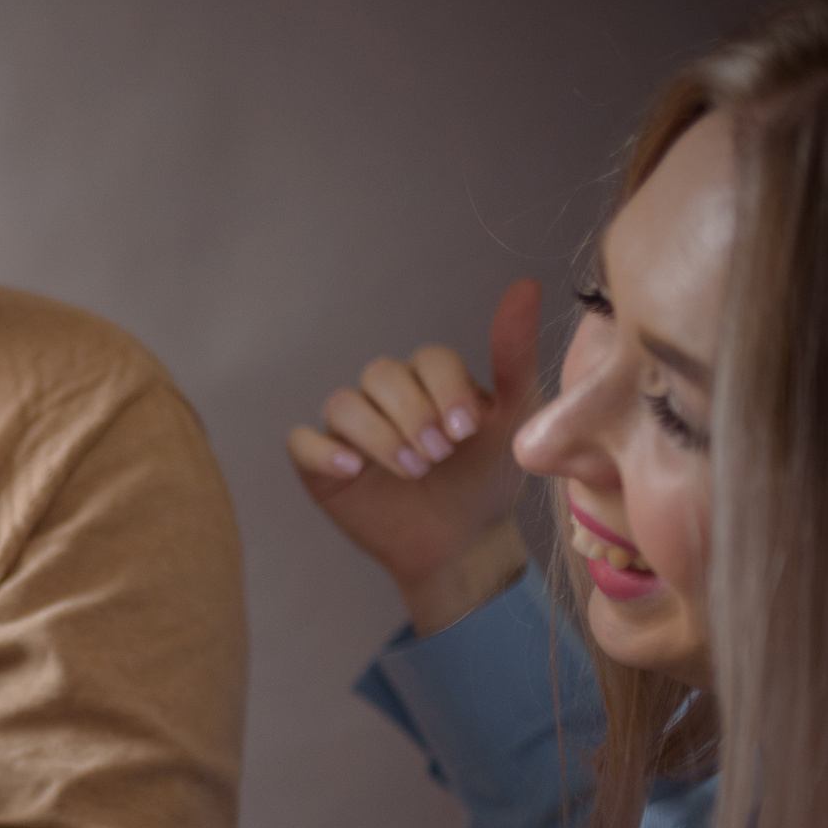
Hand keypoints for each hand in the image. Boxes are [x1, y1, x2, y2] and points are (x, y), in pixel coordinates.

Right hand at [286, 278, 541, 634]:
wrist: (462, 543)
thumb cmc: (486, 480)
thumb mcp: (512, 417)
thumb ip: (513, 354)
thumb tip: (525, 283)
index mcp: (427, 381)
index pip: (425, 359)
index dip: (444, 390)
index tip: (467, 432)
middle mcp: (384, 397)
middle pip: (380, 375)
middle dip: (412, 415)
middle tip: (439, 456)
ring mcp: (348, 431)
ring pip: (343, 404)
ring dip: (379, 436)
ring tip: (412, 471)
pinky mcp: (320, 465)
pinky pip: (301, 442)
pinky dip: (325, 451)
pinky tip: (356, 470)